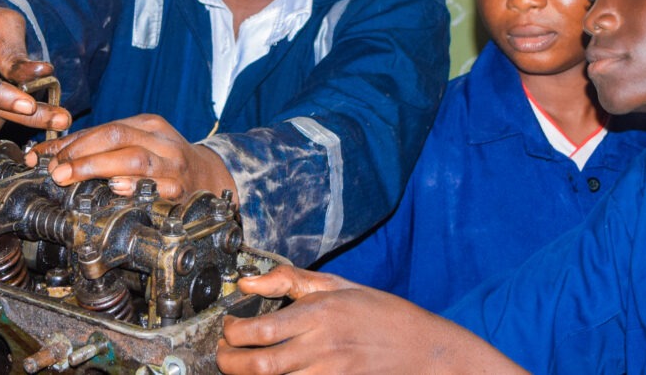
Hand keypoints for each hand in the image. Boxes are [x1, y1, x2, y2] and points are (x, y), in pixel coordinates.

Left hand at [25, 114, 237, 199]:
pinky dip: (135, 187)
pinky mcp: (181, 191)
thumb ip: (99, 147)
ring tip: (71, 177)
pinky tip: (116, 189)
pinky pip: (157, 188)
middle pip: (117, 138)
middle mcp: (162, 141)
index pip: (106, 128)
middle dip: (81, 154)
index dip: (73, 142)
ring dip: (97, 168)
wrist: (210, 179)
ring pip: (134, 160)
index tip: (46, 157)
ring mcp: (173, 166)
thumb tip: (51, 154)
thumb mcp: (137, 145)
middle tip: (56, 170)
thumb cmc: (164, 162)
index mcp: (149, 125)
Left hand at [217, 265, 527, 374]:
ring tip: (244, 366)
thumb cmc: (379, 312)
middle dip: (229, 363)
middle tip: (224, 355)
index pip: (259, 330)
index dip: (232, 333)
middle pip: (258, 366)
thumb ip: (288, 280)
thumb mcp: (337, 285)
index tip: (228, 329)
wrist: (421, 347)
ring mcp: (328, 373)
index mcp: (318, 314)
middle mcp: (320, 347)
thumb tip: (247, 281)